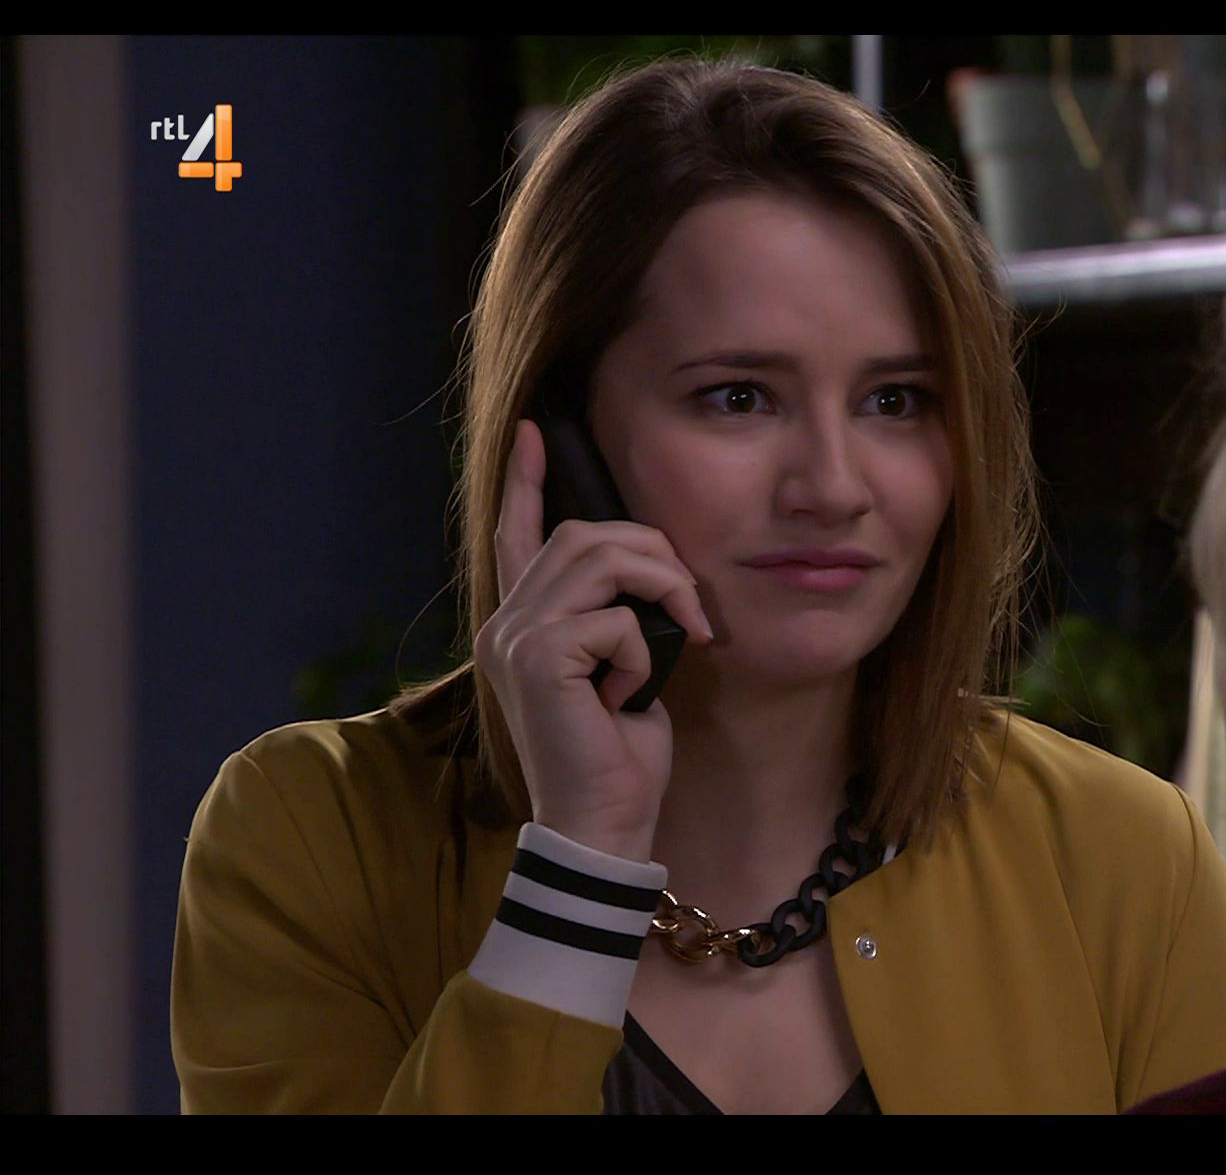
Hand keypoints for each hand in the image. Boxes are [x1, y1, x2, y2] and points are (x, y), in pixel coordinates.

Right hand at [475, 419, 713, 860]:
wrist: (603, 822)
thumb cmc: (619, 754)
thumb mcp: (626, 668)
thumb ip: (619, 616)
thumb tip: (653, 570)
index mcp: (522, 623)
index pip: (516, 533)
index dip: (527, 481)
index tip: (535, 431)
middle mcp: (506, 623)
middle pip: (584, 534)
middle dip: (654, 552)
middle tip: (691, 606)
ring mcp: (514, 638)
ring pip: (601, 558)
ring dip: (662, 588)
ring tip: (682, 637)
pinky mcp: (538, 659)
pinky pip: (616, 617)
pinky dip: (644, 651)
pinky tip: (632, 696)